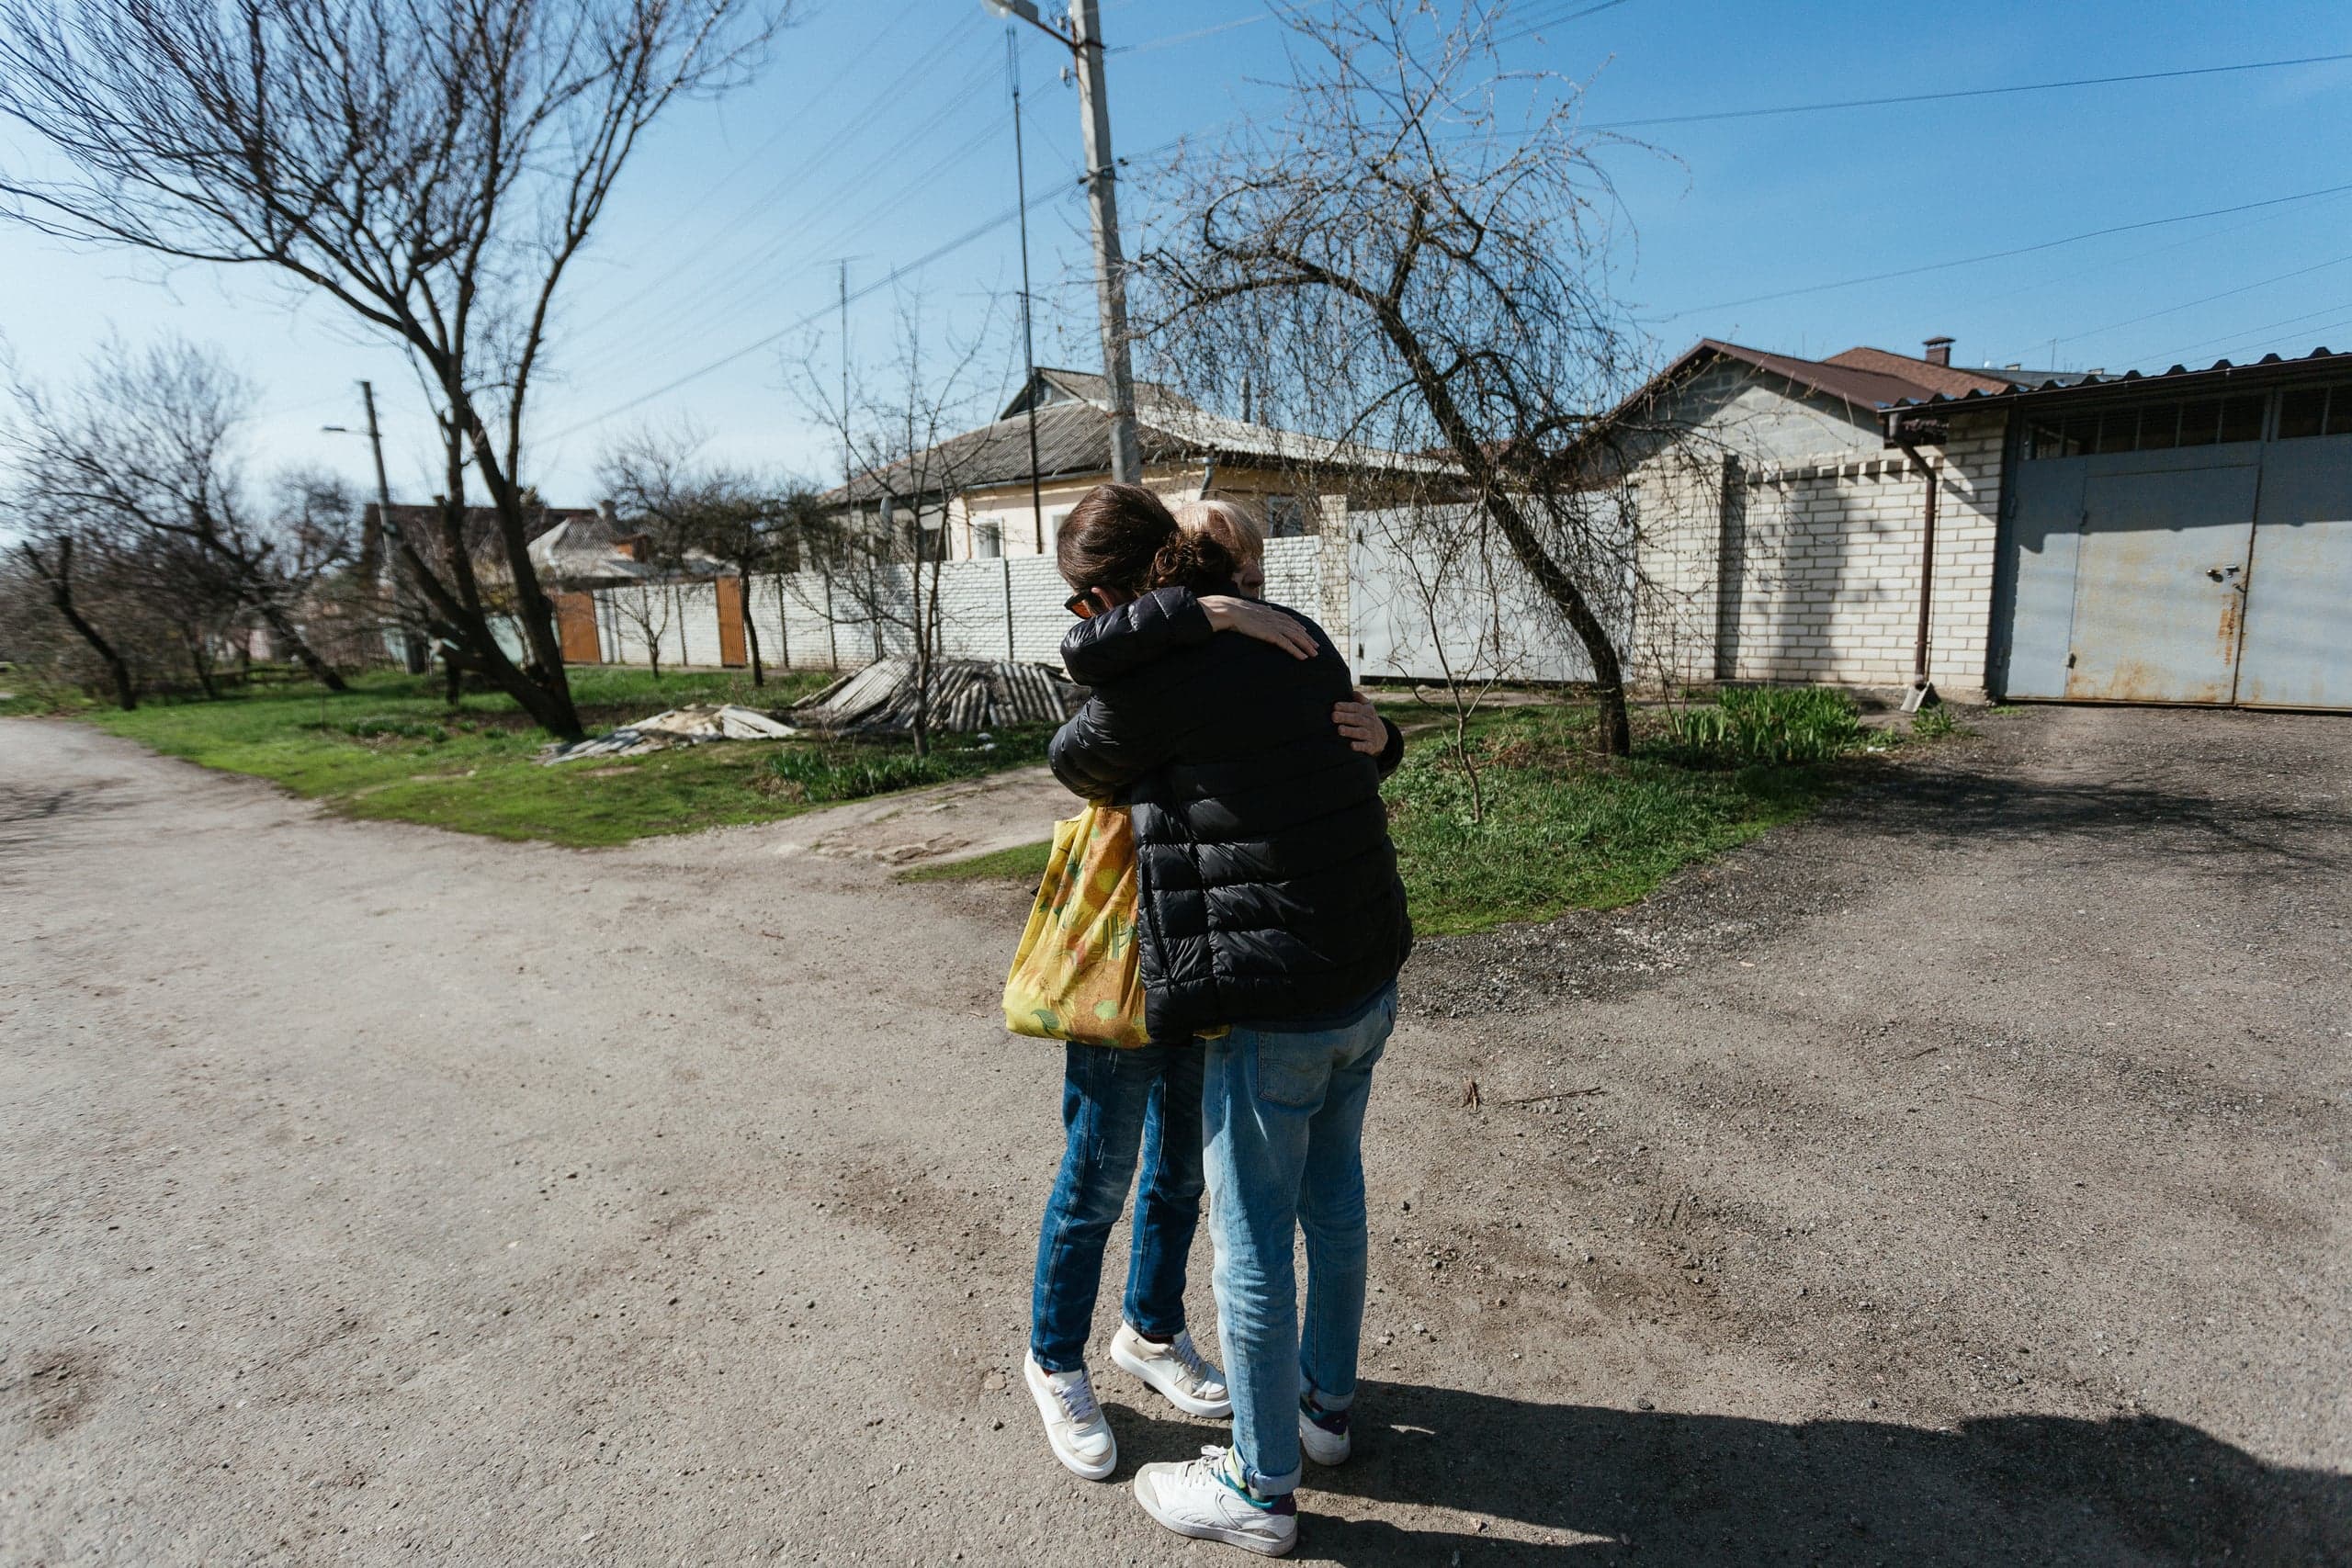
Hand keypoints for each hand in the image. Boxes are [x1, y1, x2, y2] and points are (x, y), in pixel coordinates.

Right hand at [1199, 595, 1316, 659]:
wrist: (1229, 611)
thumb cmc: (1235, 610)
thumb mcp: (1251, 608)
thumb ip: (1262, 610)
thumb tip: (1268, 608)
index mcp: (1270, 612)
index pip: (1289, 620)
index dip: (1299, 627)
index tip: (1306, 633)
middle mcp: (1275, 618)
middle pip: (1297, 630)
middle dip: (1308, 639)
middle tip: (1316, 647)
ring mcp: (1274, 626)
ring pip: (1295, 637)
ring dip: (1306, 646)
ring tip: (1314, 654)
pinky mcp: (1270, 634)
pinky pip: (1287, 644)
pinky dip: (1296, 651)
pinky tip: (1303, 658)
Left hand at [1333, 691, 1385, 756]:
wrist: (1382, 737)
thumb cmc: (1368, 719)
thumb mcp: (1368, 708)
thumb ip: (1360, 699)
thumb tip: (1353, 691)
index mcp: (1367, 711)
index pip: (1356, 708)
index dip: (1346, 706)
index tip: (1335, 706)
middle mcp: (1369, 722)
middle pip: (1357, 719)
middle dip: (1345, 717)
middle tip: (1333, 716)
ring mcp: (1371, 734)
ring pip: (1360, 732)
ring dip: (1350, 731)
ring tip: (1339, 730)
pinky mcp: (1371, 746)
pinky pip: (1366, 746)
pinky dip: (1359, 746)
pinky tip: (1351, 746)